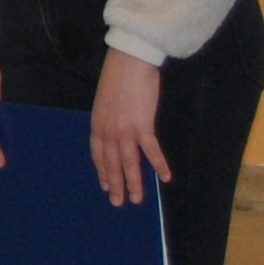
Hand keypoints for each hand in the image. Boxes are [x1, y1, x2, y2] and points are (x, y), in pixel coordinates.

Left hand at [90, 50, 169, 206]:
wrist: (128, 62)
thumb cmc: (118, 78)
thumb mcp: (105, 101)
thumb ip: (109, 118)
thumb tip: (115, 128)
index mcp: (97, 125)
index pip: (98, 155)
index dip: (102, 171)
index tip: (105, 184)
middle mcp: (108, 131)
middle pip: (111, 164)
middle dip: (115, 184)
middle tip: (118, 202)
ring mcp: (124, 130)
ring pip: (128, 163)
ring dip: (134, 182)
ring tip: (137, 199)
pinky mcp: (142, 125)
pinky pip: (151, 151)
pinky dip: (159, 165)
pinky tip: (165, 177)